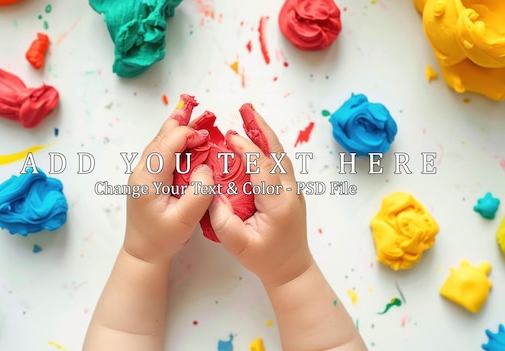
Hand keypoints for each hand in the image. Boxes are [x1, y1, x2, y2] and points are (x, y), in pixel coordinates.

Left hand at [124, 100, 214, 263]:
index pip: (167, 144)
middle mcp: (142, 171)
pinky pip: (162, 153)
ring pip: (160, 143)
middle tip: (194, 103)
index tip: (208, 138)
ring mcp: (144, 173)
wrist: (142, 253)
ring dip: (178, 128)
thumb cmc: (162, 239)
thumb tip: (208, 168)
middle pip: (161, 137)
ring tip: (191, 110)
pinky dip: (176, 141)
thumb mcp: (184, 219)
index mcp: (148, 178)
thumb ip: (199, 192)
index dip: (188, 134)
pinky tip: (187, 136)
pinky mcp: (149, 178)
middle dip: (179, 120)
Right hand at [209, 105, 313, 286]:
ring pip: (281, 154)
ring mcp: (294, 189)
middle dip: (261, 128)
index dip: (246, 149)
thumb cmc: (265, 259)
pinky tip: (256, 138)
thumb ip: (222, 221)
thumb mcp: (238, 246)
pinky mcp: (291, 190)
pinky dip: (268, 145)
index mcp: (278, 203)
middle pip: (277, 152)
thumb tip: (211, 192)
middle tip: (245, 108)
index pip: (263, 167)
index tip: (229, 136)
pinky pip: (280, 162)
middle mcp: (290, 191)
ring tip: (249, 115)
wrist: (291, 269)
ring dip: (265, 133)